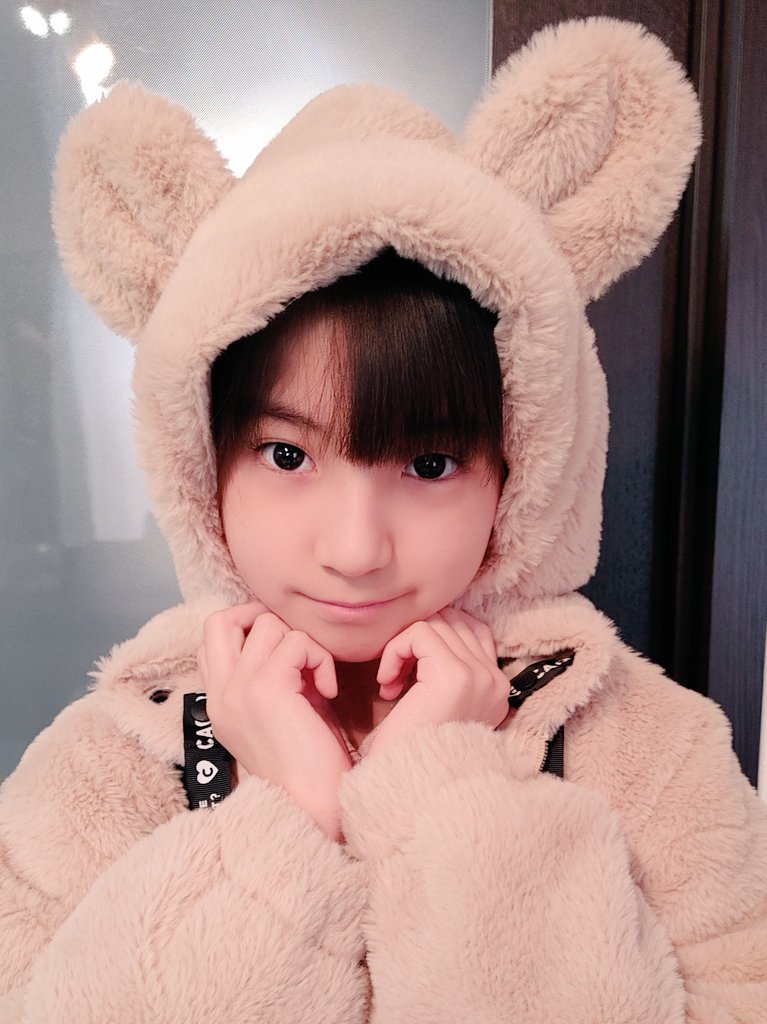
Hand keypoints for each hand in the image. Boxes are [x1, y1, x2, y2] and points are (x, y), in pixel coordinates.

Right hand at [197, 601, 352, 839]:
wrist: (314, 806)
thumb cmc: (308, 763)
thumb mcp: (277, 713)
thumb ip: (270, 675)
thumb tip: (287, 637)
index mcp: (217, 702)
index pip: (212, 640)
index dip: (249, 632)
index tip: (284, 655)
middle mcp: (219, 694)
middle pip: (221, 619)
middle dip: (262, 618)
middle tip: (293, 646)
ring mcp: (237, 691)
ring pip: (268, 624)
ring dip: (302, 643)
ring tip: (316, 679)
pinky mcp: (265, 689)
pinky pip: (296, 642)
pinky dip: (320, 658)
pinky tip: (328, 691)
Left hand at [368, 607, 508, 756]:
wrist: (405, 787)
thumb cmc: (411, 750)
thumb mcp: (438, 705)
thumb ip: (446, 669)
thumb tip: (431, 627)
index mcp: (496, 690)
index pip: (473, 631)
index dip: (435, 640)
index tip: (410, 673)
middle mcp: (495, 682)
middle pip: (454, 622)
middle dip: (418, 640)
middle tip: (396, 677)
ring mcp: (478, 677)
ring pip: (435, 624)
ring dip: (402, 648)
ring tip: (390, 684)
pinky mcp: (454, 675)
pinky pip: (419, 633)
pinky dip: (395, 651)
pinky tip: (387, 686)